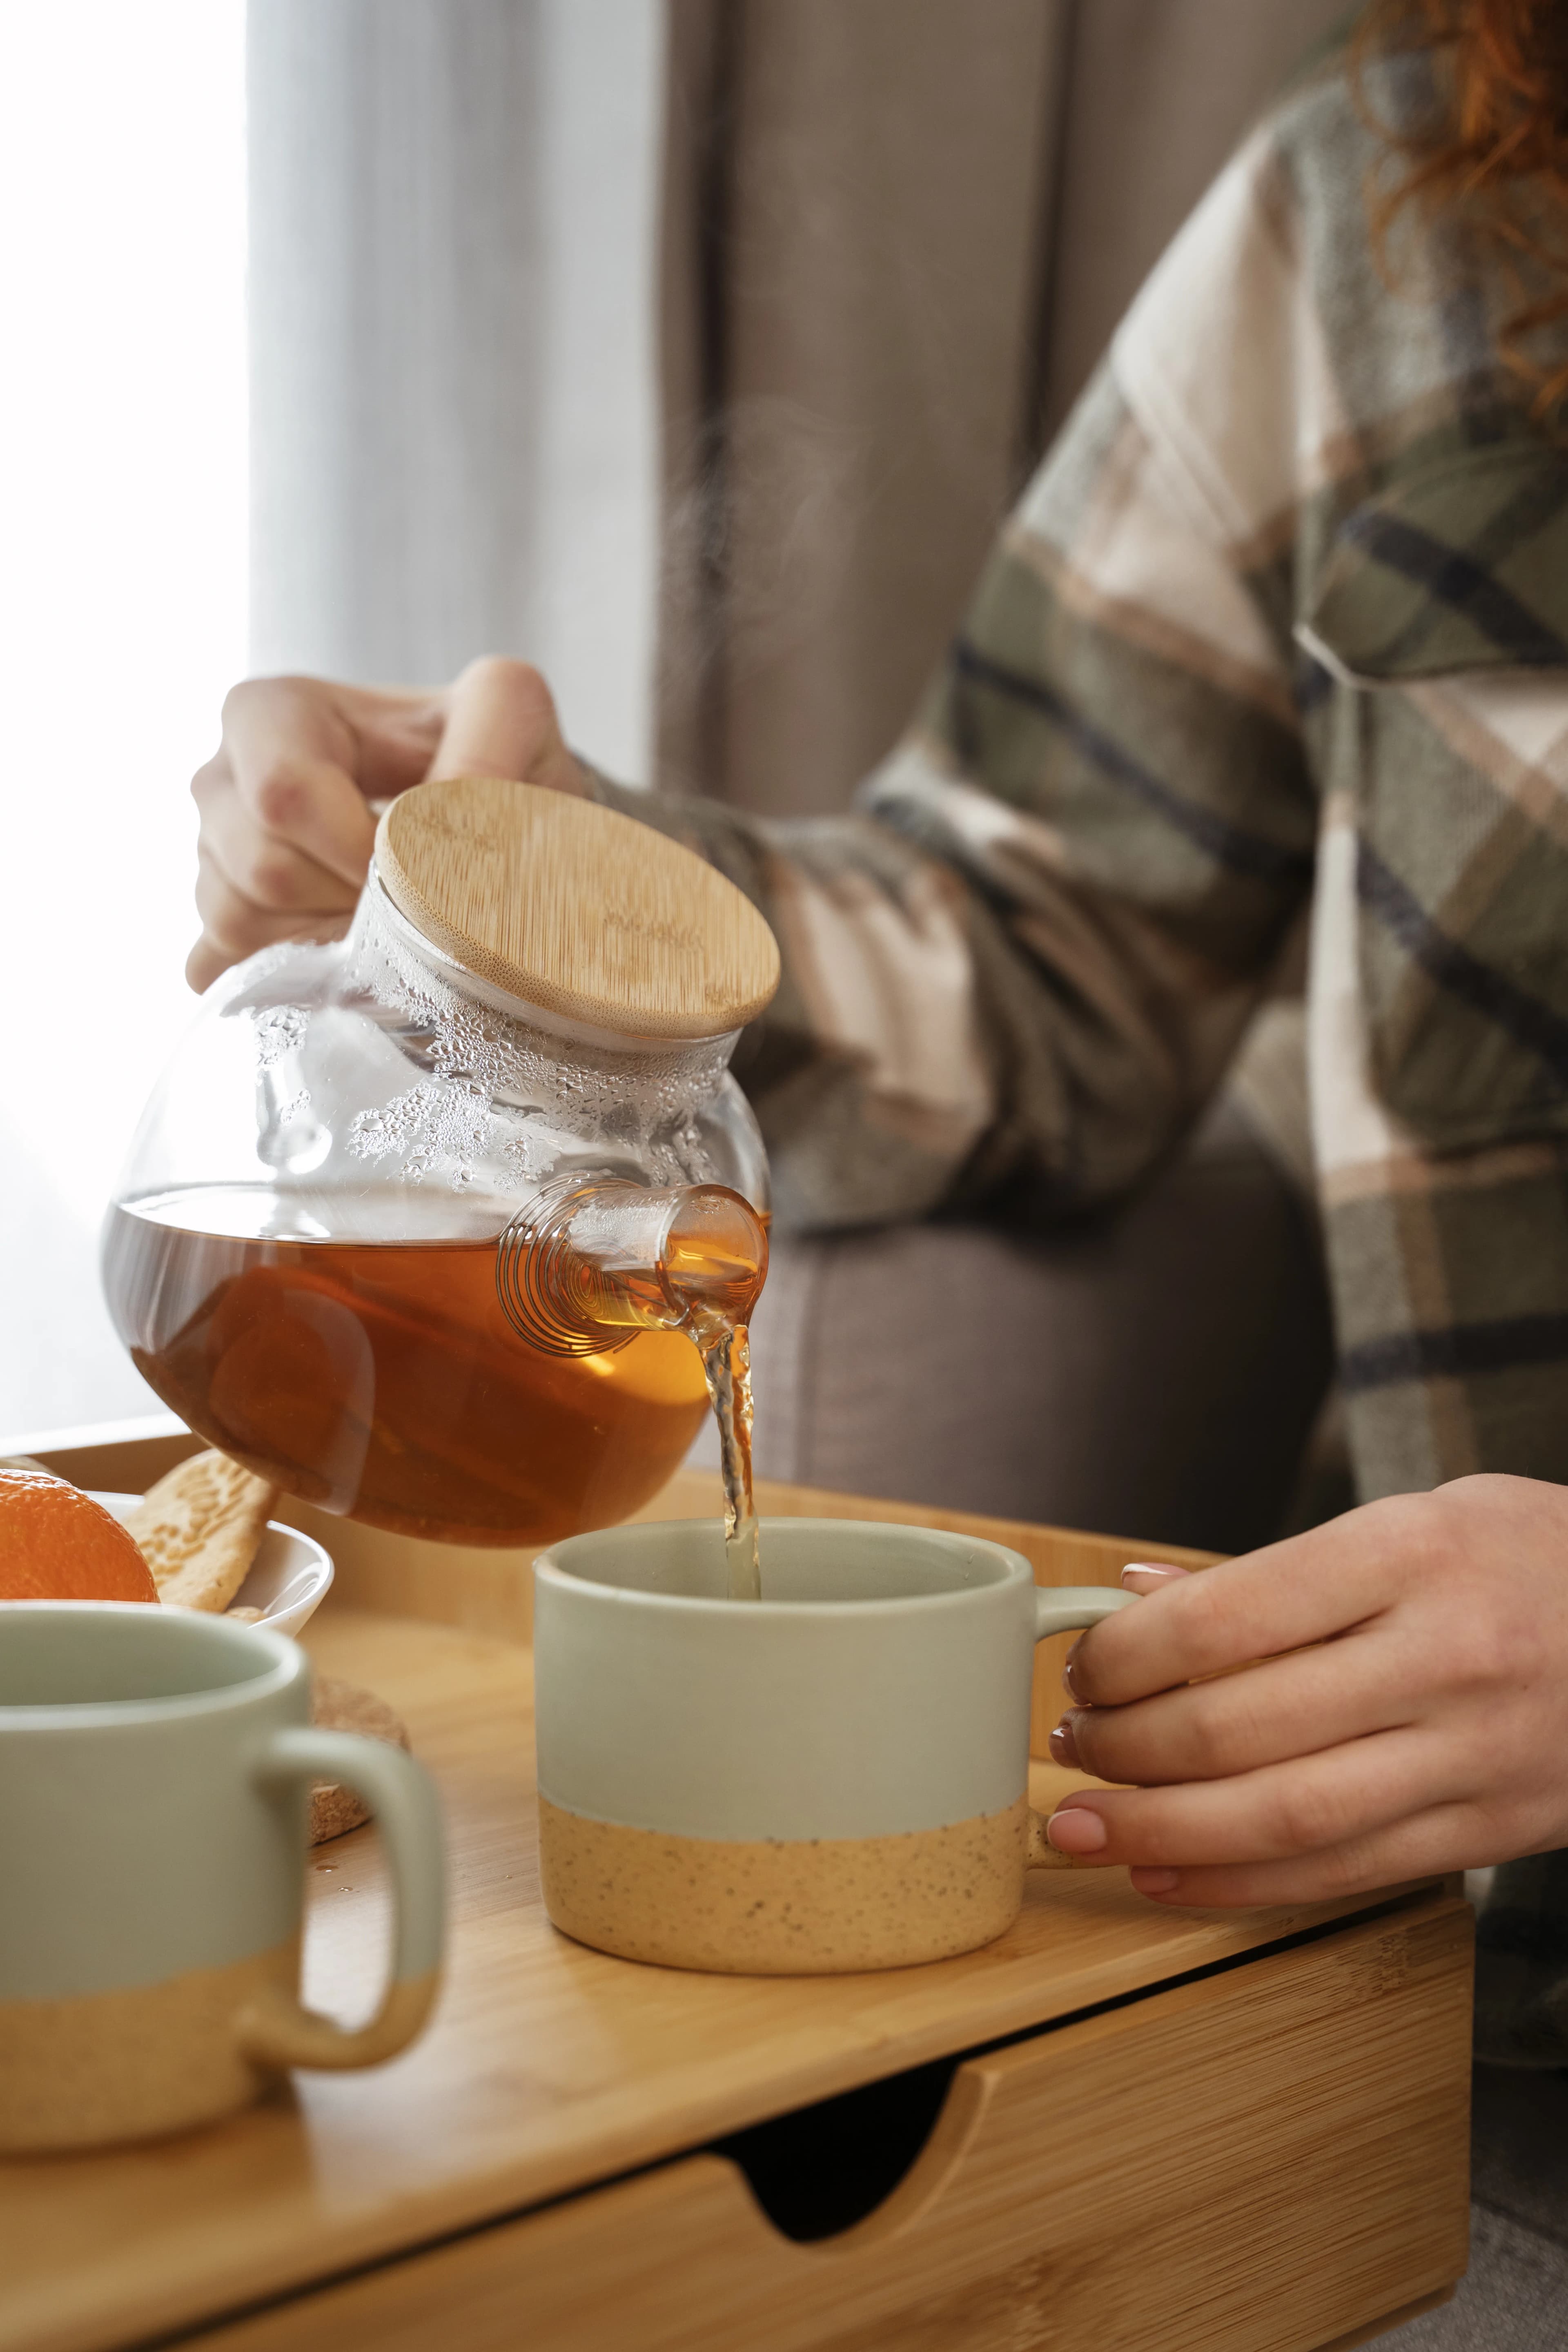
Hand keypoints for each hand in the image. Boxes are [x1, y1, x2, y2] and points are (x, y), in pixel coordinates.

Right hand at [187, 656, 584, 991]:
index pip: (283, 793)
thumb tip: (453, 800)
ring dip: (333, 938)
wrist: (489, 821)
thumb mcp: (508, 719)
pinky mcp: (215, 927)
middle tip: (419, 897)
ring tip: (391, 916)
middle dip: (355, 899)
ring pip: (243, 922)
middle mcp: (222, 779)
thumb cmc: (491, 761)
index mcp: (270, 713)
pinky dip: (305, 975)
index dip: (360, 847)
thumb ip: (487, 742)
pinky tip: (349, 945)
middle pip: (264, 867)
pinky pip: (235, 968)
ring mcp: (210, 855)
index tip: (427, 863)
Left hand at [1043, 1472, 1567, 1905]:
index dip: (1127, 1657)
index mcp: (1410, 1555)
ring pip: (1282, 1818)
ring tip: (1083, 1823)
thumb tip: (1137, 1594)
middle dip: (1125, 1748)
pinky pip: (1343, 1873)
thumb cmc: (1525, 1559)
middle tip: (1071, 1742)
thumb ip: (1273, 1570)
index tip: (1083, 1668)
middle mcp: (1442, 1657)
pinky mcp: (1492, 1828)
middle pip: (1237, 1729)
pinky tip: (1169, 1874)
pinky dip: (1240, 1884)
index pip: (1225, 1619)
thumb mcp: (1416, 1520)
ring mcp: (1473, 1754)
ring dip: (1159, 1830)